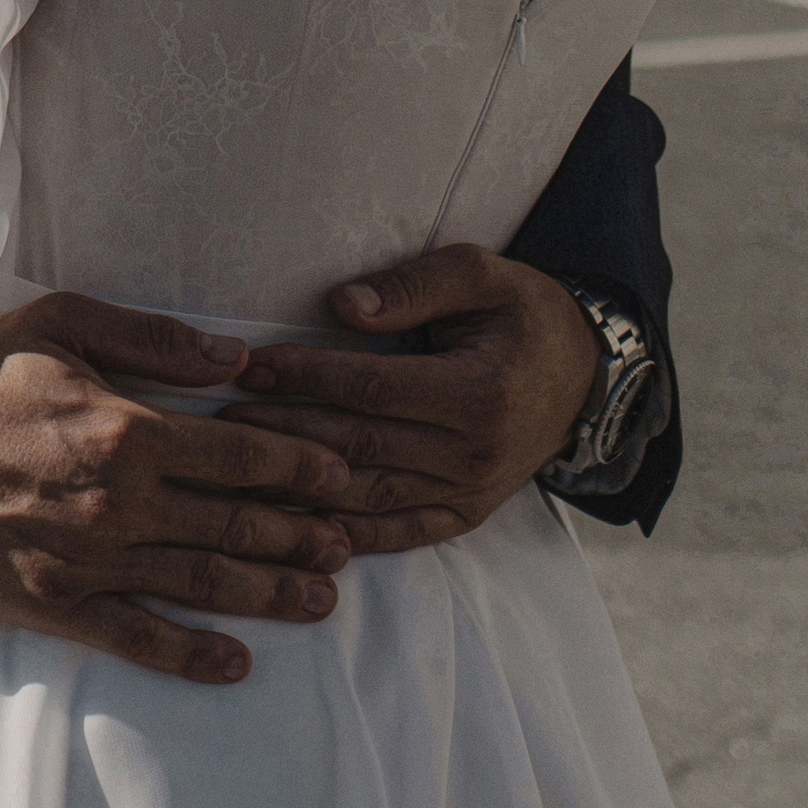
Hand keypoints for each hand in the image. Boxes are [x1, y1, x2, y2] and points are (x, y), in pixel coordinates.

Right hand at [0, 291, 355, 686]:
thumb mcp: (61, 320)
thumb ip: (153, 338)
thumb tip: (237, 357)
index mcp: (125, 430)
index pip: (239, 454)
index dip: (299, 466)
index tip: (342, 475)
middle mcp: (118, 504)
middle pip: (233, 526)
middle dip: (301, 535)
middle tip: (352, 545)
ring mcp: (89, 562)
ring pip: (202, 586)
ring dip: (270, 595)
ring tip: (323, 602)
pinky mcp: (56, 606)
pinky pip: (139, 640)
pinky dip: (193, 657)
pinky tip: (236, 663)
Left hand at [216, 248, 599, 553]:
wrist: (586, 376)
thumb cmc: (524, 312)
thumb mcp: (481, 273)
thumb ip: (412, 287)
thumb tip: (342, 305)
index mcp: (477, 392)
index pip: (370, 388)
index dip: (305, 377)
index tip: (250, 365)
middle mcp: (473, 453)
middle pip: (359, 446)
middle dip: (284, 431)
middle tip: (221, 419)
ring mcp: (471, 493)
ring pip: (371, 496)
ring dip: (302, 487)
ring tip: (239, 470)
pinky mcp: (467, 515)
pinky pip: (402, 532)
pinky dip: (351, 534)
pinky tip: (301, 529)